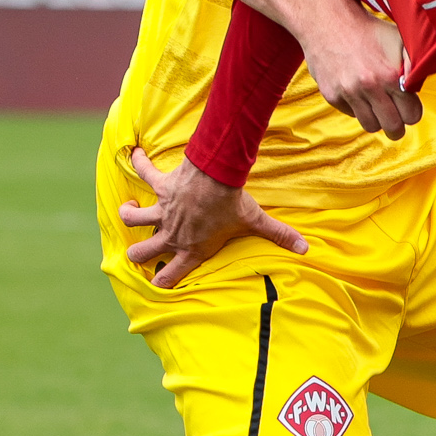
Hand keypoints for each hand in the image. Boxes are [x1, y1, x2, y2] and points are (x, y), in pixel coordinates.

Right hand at [118, 147, 307, 287]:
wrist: (217, 176)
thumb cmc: (234, 204)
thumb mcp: (256, 222)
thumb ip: (279, 236)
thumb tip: (306, 249)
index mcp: (192, 248)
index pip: (170, 275)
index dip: (162, 282)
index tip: (158, 282)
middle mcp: (173, 233)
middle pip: (141, 253)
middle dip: (137, 255)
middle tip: (140, 251)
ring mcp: (163, 210)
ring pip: (131, 219)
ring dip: (128, 214)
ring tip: (130, 210)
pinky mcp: (161, 186)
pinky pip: (144, 172)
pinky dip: (139, 162)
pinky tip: (136, 153)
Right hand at [299, 4, 420, 136]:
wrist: (329, 20)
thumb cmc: (370, 31)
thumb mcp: (401, 41)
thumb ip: (417, 65)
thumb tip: (426, 84)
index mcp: (392, 75)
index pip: (412, 115)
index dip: (412, 112)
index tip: (409, 106)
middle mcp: (370, 86)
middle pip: (392, 127)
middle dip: (398, 125)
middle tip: (397, 117)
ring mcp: (349, 92)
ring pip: (371, 126)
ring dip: (377, 120)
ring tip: (379, 107)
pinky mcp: (331, 94)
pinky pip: (351, 114)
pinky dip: (357, 108)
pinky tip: (359, 92)